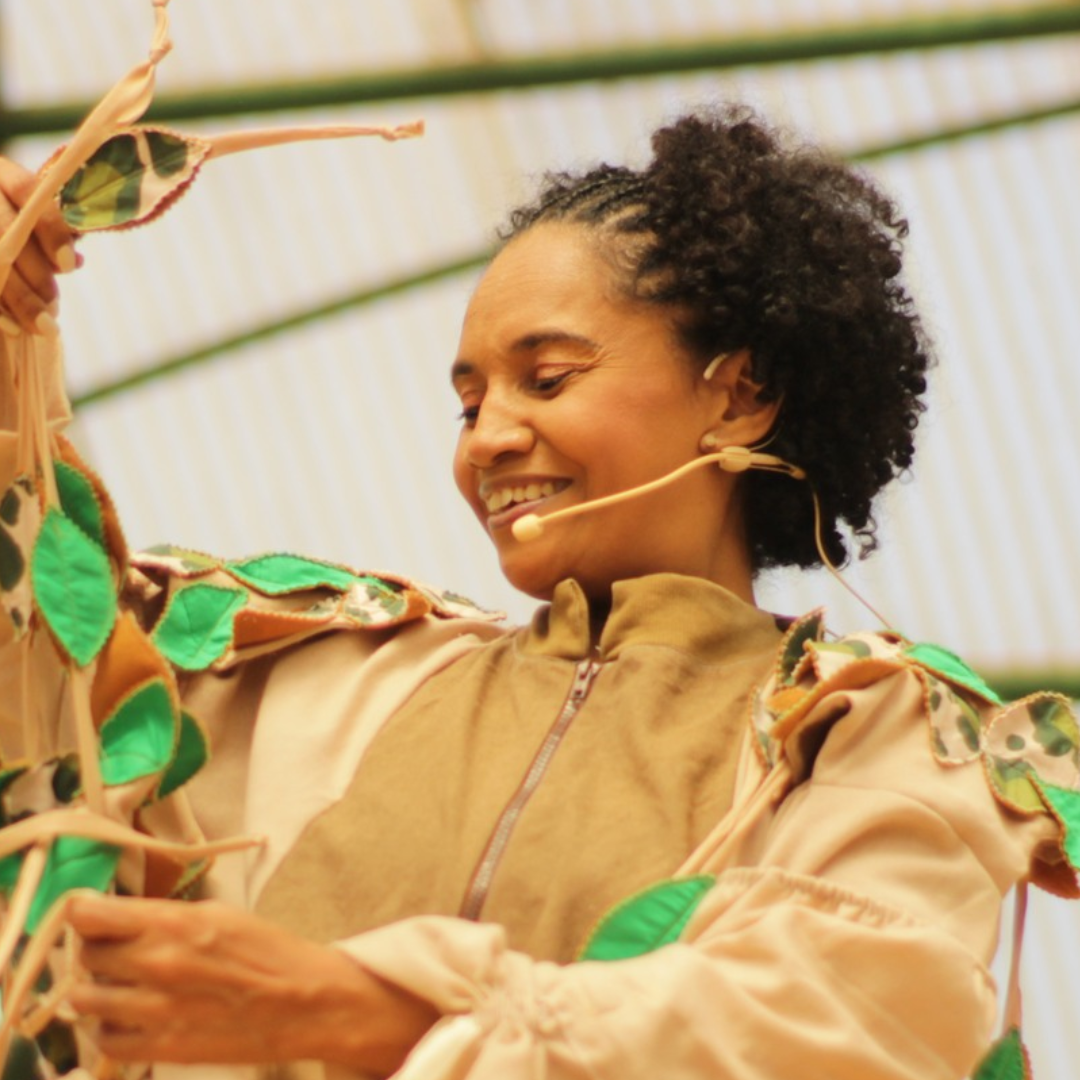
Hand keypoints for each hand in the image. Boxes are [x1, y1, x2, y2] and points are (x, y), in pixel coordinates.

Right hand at [0, 156, 79, 335]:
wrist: (0, 233)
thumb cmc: (22, 225)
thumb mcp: (35, 220)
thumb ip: (54, 234)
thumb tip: (76, 261)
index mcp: (2, 173)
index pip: (27, 192)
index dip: (50, 229)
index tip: (70, 265)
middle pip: (4, 231)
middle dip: (32, 275)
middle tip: (55, 309)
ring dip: (15, 297)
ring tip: (42, 326)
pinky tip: (11, 327)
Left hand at [67, 894, 437, 1074]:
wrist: (304, 1003)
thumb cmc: (268, 952)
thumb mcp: (219, 915)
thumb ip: (165, 916)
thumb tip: (120, 917)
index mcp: (173, 922)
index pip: (88, 914)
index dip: (83, 913)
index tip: (91, 916)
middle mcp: (155, 964)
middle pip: (84, 955)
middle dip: (97, 951)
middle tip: (118, 952)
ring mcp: (153, 1011)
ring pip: (83, 999)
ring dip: (97, 990)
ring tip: (123, 986)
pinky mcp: (158, 1049)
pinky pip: (104, 1039)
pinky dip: (111, 1028)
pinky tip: (134, 1017)